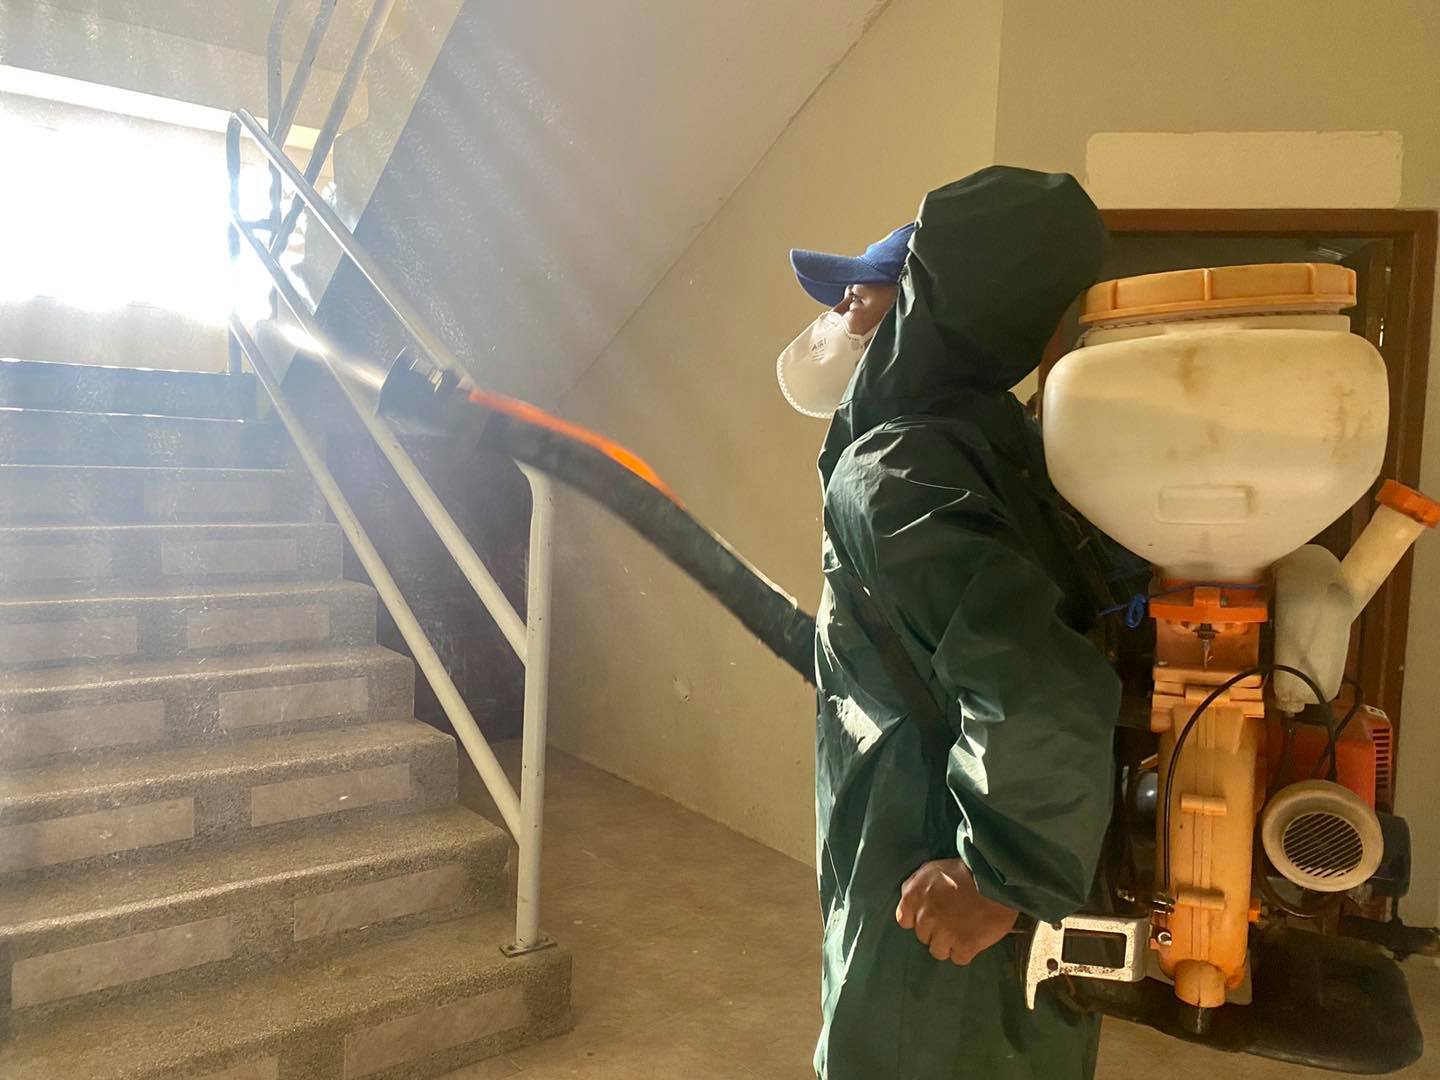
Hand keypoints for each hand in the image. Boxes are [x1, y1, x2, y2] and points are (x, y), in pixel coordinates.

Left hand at [896, 857, 1018, 964]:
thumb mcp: (931, 868)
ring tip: (962, 931)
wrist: (995, 880)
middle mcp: (925, 918)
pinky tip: (973, 939)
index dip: (917, 919)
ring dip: (949, 944)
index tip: (930, 916)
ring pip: (939, 951)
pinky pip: (958, 959)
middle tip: (952, 920)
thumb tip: (907, 898)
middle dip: (935, 930)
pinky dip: (965, 951)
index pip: (904, 920)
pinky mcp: (964, 946)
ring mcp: (944, 934)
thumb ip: (914, 884)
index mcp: (914, 897)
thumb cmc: (963, 871)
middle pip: (924, 937)